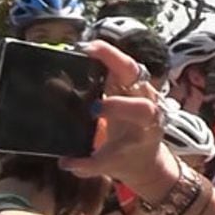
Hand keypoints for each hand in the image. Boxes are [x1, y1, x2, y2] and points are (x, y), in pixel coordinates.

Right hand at [65, 42, 176, 199]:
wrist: (145, 157)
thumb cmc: (128, 160)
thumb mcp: (112, 166)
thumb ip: (90, 165)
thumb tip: (66, 163)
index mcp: (148, 123)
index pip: (142, 109)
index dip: (119, 106)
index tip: (94, 109)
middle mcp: (148, 99)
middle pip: (136, 72)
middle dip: (114, 59)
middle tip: (88, 51)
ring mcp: (140, 87)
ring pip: (127, 63)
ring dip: (106, 54)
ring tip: (82, 48)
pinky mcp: (129, 82)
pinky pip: (118, 64)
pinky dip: (103, 57)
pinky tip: (84, 52)